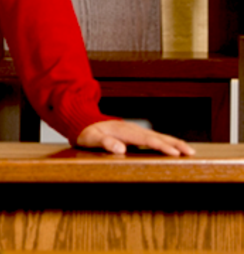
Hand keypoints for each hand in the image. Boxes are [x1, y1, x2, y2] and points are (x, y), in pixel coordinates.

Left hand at [76, 119, 193, 156]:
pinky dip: (167, 142)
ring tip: (189, 151)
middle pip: (158, 136)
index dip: (162, 146)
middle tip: (191, 153)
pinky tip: (175, 148)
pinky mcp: (136, 134)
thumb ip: (105, 143)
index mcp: (125, 131)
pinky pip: (154, 137)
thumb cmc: (88, 132)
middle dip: (176, 144)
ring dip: (174, 142)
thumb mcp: (91, 138)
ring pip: (159, 136)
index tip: (175, 153)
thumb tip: (120, 149)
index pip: (148, 140)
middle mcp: (133, 129)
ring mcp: (136, 130)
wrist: (84, 122)